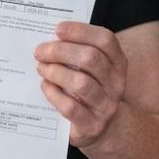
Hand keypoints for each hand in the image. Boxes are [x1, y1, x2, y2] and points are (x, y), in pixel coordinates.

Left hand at [34, 21, 126, 148]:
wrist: (102, 129)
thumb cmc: (91, 91)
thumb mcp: (93, 71)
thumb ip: (78, 53)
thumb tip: (50, 38)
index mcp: (118, 64)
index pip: (105, 40)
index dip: (81, 31)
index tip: (58, 29)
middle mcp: (116, 83)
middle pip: (90, 59)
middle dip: (61, 51)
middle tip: (40, 51)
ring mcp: (106, 106)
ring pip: (81, 83)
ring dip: (56, 72)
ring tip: (41, 68)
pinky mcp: (92, 125)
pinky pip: (70, 106)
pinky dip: (53, 94)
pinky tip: (45, 86)